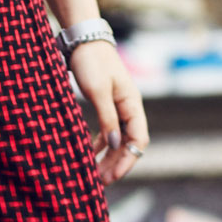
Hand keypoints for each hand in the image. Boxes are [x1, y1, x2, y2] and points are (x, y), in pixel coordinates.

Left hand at [68, 40, 147, 187]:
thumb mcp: (98, 92)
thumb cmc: (91, 62)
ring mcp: (118, 106)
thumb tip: (114, 145)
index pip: (139, 139)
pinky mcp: (105, 104)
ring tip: (94, 174)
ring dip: (107, 156)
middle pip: (129, 143)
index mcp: (132, 104)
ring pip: (117, 139)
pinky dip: (99, 143)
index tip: (113, 176)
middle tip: (100, 182)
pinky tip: (88, 153)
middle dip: (116, 163)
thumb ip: (107, 119)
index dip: (128, 160)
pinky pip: (107, 130)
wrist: (82, 39)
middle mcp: (129, 107)